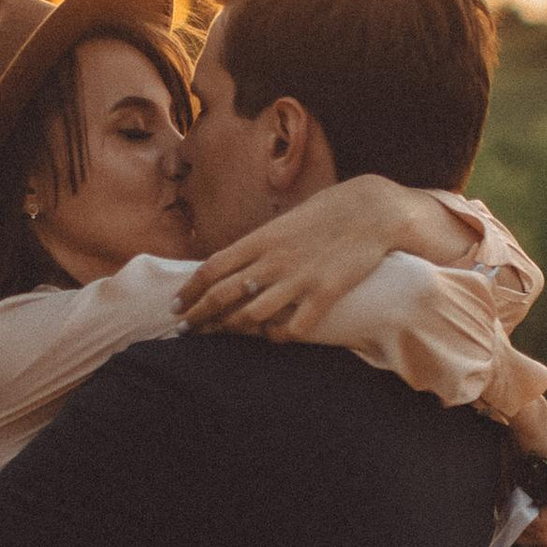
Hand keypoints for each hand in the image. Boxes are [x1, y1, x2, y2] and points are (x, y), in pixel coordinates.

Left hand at [176, 174, 443, 338]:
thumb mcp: (285, 223)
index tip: (175, 305)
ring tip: (221, 336)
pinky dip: (279, 336)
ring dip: (231, 329)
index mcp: (261, 240)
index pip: (212, 268)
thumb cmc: (328, 212)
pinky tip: (274, 337)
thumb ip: (260, 244)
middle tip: (184, 330)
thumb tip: (234, 263)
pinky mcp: (325, 293)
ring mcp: (298, 278)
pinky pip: (295, 327)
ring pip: (250, 314)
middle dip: (198, 316)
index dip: (189, 290)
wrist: (372, 209)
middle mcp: (273, 260)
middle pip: (222, 294)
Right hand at [508, 398, 546, 546]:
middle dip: (532, 544)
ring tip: (517, 523)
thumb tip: (522, 545)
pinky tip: (525, 514)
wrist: (520, 426)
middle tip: (517, 539)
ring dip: (531, 534)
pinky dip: (536, 521)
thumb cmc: (510, 455)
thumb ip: (517, 518)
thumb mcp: (509, 495)